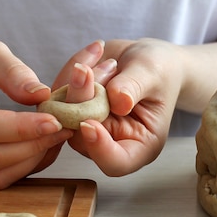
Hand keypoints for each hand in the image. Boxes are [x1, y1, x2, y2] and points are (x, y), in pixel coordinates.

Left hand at [52, 38, 185, 176]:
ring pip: (64, 114)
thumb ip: (134, 87)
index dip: (98, 149)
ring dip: (78, 82)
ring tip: (108, 61)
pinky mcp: (71, 109)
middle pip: (81, 137)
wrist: (146, 58)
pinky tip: (95, 54)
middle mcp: (108, 141)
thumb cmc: (159, 70)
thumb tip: (118, 101)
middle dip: (80, 102)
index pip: (115, 162)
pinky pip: (58, 93)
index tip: (90, 124)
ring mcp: (86, 126)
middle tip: (86, 71)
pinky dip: (71, 70)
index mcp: (138, 145)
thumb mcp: (153, 74)